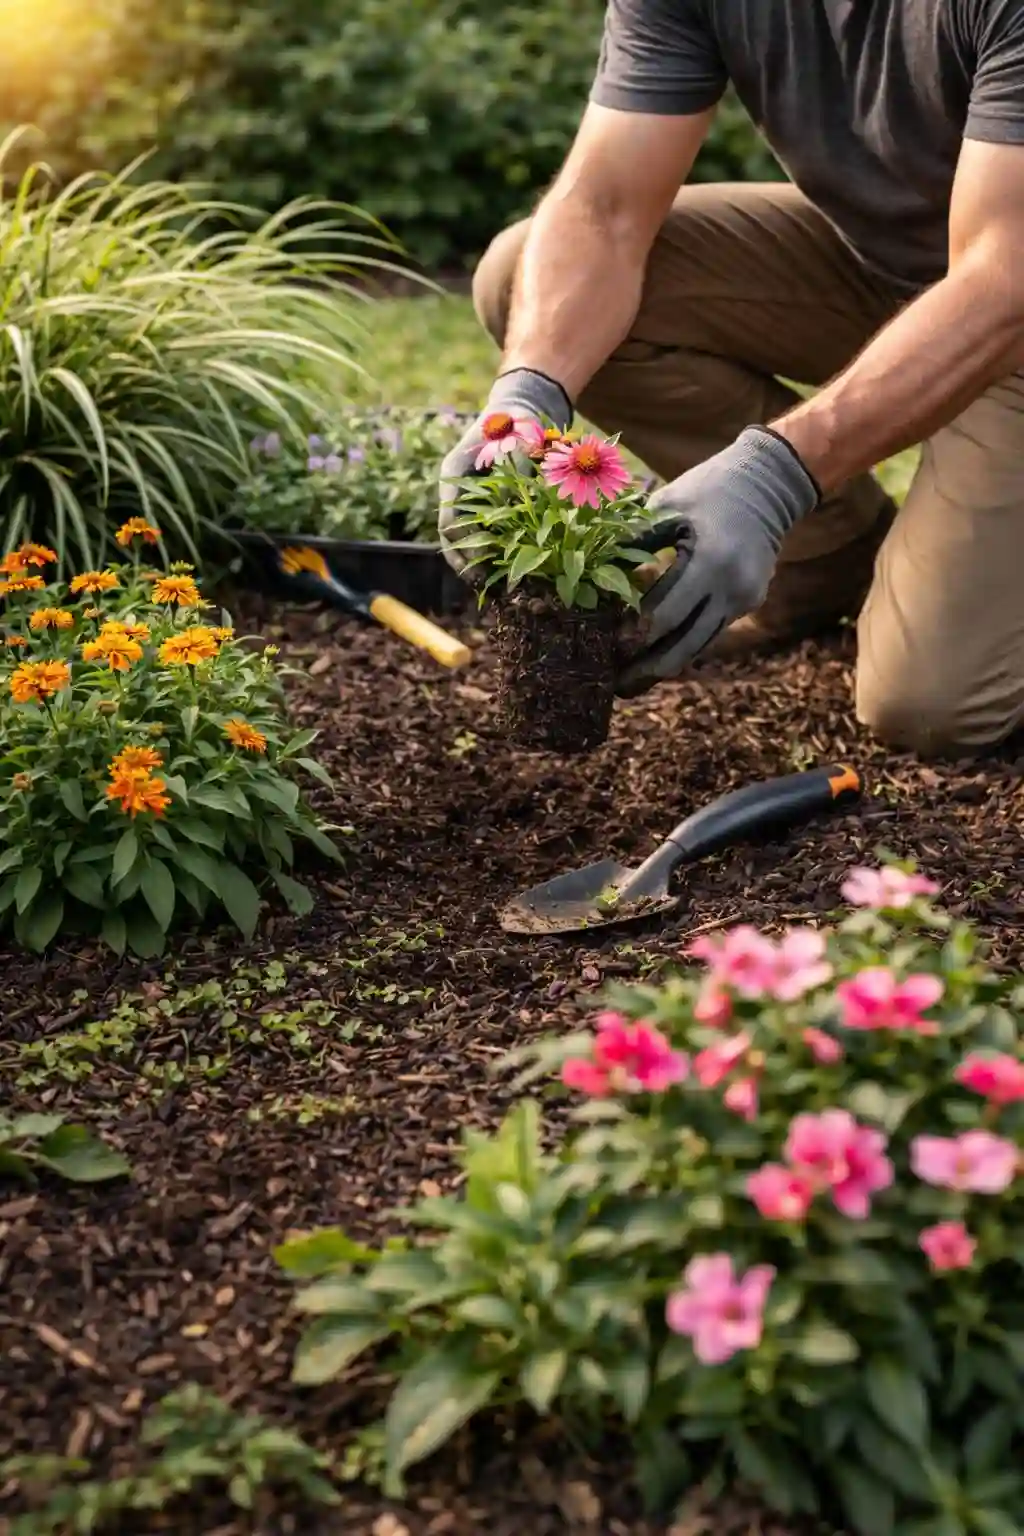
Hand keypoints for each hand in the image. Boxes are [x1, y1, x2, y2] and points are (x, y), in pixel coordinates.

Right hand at [437, 368, 571, 579]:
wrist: (521, 406)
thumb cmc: (518, 421)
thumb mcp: (519, 442)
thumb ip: (519, 474)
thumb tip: (520, 508)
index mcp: (454, 474)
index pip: (449, 521)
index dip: (462, 548)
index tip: (477, 568)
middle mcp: (458, 489)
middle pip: (453, 536)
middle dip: (466, 564)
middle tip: (483, 588)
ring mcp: (471, 497)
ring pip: (466, 537)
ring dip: (478, 562)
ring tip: (492, 587)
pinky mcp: (487, 503)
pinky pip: (485, 532)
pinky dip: (494, 551)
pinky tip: (507, 568)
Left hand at [616, 426, 820, 696]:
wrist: (769, 484)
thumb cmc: (708, 488)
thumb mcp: (667, 505)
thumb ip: (632, 542)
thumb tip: (593, 577)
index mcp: (711, 561)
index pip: (666, 614)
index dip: (634, 636)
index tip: (606, 651)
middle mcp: (733, 588)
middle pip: (684, 646)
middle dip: (647, 669)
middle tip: (613, 688)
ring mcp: (744, 600)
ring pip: (699, 646)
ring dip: (664, 664)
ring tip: (630, 683)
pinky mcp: (748, 603)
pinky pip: (709, 631)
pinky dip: (682, 644)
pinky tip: (655, 656)